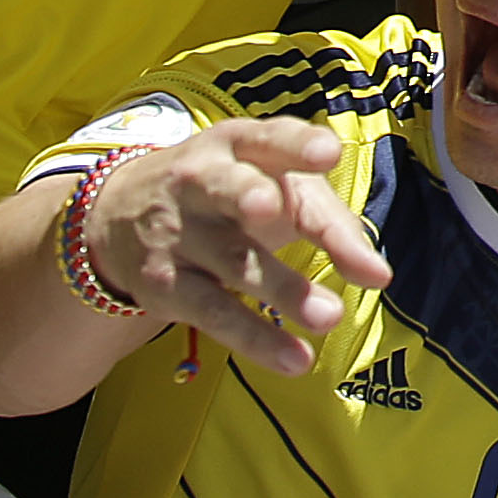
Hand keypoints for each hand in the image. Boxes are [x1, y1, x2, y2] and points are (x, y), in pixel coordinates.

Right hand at [82, 118, 397, 376]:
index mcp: (238, 144)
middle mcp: (201, 181)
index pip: (270, 137)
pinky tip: (297, 359)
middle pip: (225, 187)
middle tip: (270, 207)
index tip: (328, 153)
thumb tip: (377, 276)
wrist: (120, 213)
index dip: (297, 145)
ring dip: (280, 288)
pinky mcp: (164, 285)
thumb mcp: (278, 188)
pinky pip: (214, 313)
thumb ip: (331, 224)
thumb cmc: (231, 195)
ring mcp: (178, 233)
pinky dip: (257, 339)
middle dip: (245, 195)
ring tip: (329, 316)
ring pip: (230, 260)